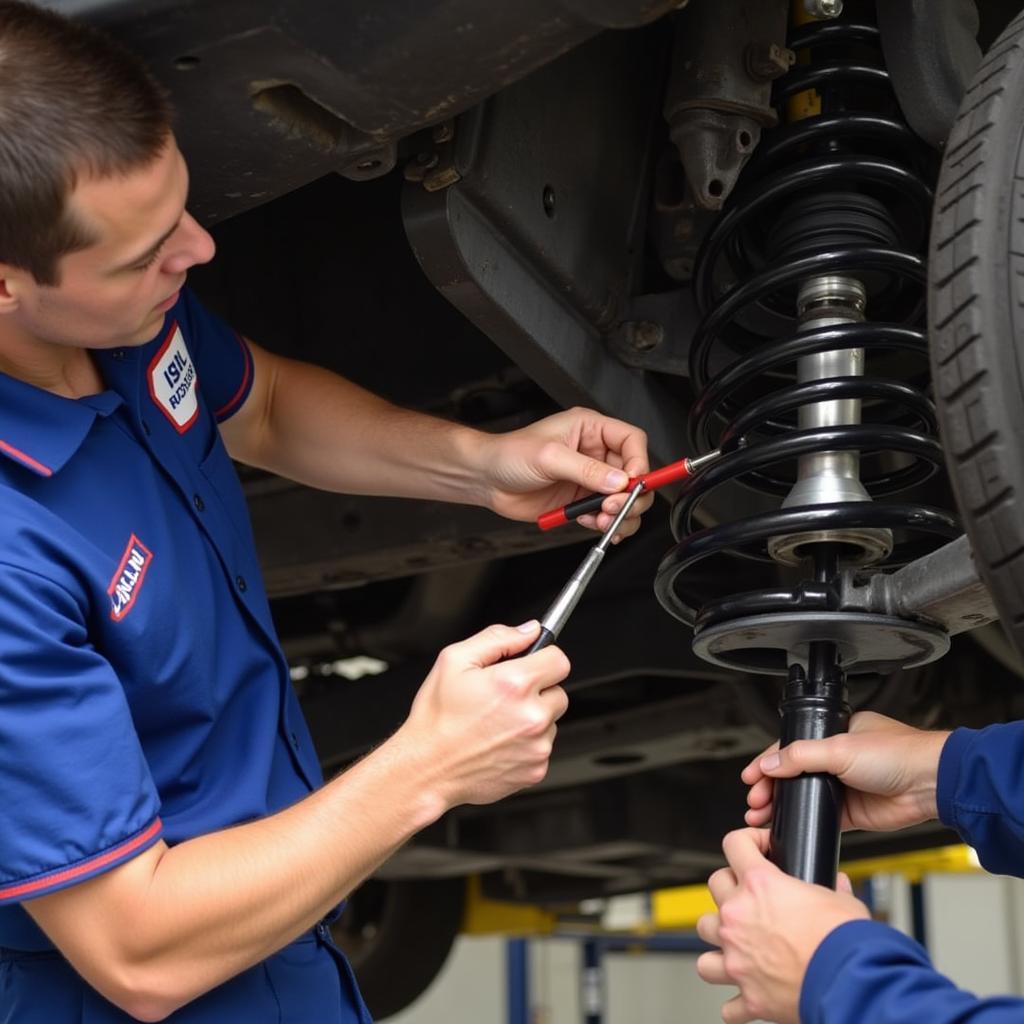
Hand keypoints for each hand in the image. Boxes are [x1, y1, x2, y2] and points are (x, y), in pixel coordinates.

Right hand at [400, 621, 569, 807]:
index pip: (559, 661)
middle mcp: (532, 716)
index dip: (542, 659)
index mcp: (515, 684)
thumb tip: (529, 630)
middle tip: (506, 697)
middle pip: (559, 691)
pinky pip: (544, 746)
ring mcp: (537, 746)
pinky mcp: (537, 770)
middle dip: (538, 690)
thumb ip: (497, 638)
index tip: (529, 665)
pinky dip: (528, 744)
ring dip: (534, 718)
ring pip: (552, 721)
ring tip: (498, 722)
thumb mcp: (454, 661)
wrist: (428, 768)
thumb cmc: (436, 718)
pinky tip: (500, 742)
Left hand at [479, 407, 650, 538]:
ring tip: (604, 521)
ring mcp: (589, 478)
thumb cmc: (509, 455)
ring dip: (620, 513)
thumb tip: (618, 482)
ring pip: (623, 498)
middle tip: (615, 508)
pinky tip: (593, 524)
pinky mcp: (580, 500)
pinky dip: (606, 523)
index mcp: (589, 429)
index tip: (633, 483)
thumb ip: (587, 470)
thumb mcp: (549, 457)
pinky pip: (605, 514)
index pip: (631, 441)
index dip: (639, 462)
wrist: (486, 479)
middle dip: (630, 495)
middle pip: (633, 473)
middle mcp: (593, 452)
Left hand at [696, 828, 869, 1023]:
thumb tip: (837, 884)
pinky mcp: (746, 994)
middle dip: (731, 886)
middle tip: (750, 895)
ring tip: (737, 941)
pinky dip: (735, 1000)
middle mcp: (739, 916)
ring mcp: (736, 955)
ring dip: (719, 936)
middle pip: (714, 885)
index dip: (747, 840)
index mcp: (761, 885)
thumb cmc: (845, 943)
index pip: (735, 844)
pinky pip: (727, 1001)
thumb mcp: (842, 901)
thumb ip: (832, 889)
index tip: (756, 847)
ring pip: (704, 933)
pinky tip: (748, 993)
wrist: (849, 986)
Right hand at [743, 711, 950, 832]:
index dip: (767, 761)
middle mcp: (837, 758)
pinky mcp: (853, 812)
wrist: (930, 784)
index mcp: (833, 733)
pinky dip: (805, 821)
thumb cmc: (899, 754)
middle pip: (793, 773)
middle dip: (770, 787)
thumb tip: (768, 763)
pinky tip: (790, 825)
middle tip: (755, 801)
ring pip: (804, 796)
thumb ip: (799, 756)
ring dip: (783, 806)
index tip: (751, 776)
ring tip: (762, 817)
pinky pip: (822, 816)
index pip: (790, 746)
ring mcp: (845, 785)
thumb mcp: (839, 748)